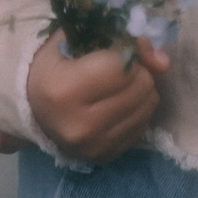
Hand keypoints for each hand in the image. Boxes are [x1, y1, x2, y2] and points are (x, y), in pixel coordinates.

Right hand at [25, 34, 167, 163]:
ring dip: (142, 89)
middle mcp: (79, 125)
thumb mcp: (77, 40)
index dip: (128, 51)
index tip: (117, 47)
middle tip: (119, 68)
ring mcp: (93, 146)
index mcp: (65, 90)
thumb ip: (121, 40)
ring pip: (147, 106)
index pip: (123, 66)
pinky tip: (119, 103)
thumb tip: (164, 60)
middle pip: (140, 86)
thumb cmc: (54, 66)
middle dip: (137, 70)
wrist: (33, 108)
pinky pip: (143, 126)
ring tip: (120, 85)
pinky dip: (138, 110)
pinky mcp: (104, 157)